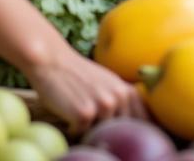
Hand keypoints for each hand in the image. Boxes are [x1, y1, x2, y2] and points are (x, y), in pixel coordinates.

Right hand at [24, 43, 145, 132]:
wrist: (52, 60)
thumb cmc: (77, 74)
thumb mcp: (107, 83)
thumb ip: (122, 102)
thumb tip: (137, 127)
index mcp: (126, 91)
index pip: (142, 122)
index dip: (136, 132)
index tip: (124, 132)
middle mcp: (118, 98)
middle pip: (117, 132)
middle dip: (104, 130)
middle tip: (89, 113)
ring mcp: (103, 106)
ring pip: (98, 134)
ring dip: (87, 128)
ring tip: (77, 107)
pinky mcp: (84, 114)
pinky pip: (80, 133)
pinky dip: (72, 127)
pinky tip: (67, 108)